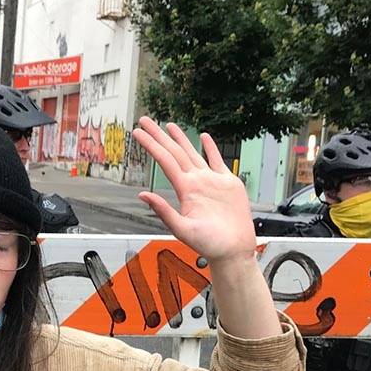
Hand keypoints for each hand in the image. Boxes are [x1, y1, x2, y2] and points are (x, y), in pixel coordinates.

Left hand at [131, 117, 255, 264]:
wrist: (233, 251)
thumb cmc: (209, 245)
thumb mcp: (182, 229)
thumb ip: (163, 211)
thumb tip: (142, 195)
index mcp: (185, 190)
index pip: (164, 161)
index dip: (151, 145)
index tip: (137, 133)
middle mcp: (196, 182)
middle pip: (174, 152)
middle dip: (159, 136)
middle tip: (144, 119)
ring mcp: (211, 181)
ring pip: (192, 153)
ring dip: (180, 139)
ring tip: (169, 125)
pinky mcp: (228, 183)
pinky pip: (217, 161)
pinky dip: (210, 148)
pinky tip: (204, 138)